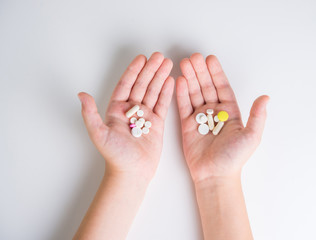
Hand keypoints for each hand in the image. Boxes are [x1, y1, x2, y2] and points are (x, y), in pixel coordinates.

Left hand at [78, 52, 173, 180]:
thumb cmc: (115, 156)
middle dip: (150, 70)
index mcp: (117, 110)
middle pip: (142, 85)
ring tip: (167, 64)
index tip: (141, 59)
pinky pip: (163, 104)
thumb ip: (90, 114)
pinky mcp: (157, 124)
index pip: (126, 85)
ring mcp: (145, 116)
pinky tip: (171, 81)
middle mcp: (131, 111)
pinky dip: (167, 92)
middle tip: (158, 56)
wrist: (132, 173)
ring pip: (153, 92)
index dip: (133, 71)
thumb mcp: (99, 134)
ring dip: (160, 77)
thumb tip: (81, 94)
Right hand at [176, 53, 268, 183]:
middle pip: (207, 87)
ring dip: (190, 78)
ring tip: (184, 63)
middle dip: (200, 71)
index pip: (222, 87)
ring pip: (194, 93)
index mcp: (230, 112)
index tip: (210, 59)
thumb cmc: (234, 158)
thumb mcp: (252, 136)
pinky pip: (183, 106)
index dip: (216, 73)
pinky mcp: (187, 125)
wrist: (215, 175)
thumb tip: (266, 98)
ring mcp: (200, 118)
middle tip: (194, 57)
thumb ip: (257, 116)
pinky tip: (179, 80)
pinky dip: (181, 93)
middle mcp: (215, 112)